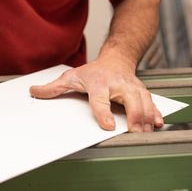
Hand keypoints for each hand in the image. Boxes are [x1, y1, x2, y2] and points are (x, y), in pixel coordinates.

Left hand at [29, 57, 163, 131]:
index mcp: (99, 83)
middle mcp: (117, 84)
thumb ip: (53, 88)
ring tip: (145, 132)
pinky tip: (158, 123)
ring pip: (144, 101)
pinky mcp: (142, 91)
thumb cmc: (93, 71)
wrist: (115, 59)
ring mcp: (132, 87)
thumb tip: (33, 92)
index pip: (100, 99)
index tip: (108, 125)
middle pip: (130, 100)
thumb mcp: (71, 77)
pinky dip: (156, 113)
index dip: (104, 112)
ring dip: (146, 117)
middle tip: (133, 132)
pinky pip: (152, 102)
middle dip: (134, 115)